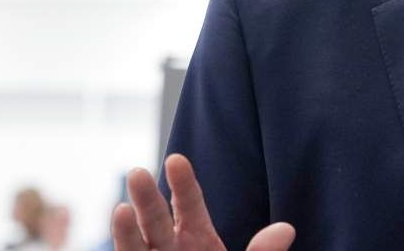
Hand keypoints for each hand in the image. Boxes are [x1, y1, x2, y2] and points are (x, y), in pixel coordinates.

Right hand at [112, 154, 294, 250]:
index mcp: (197, 239)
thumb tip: (286, 229)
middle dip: (147, 199)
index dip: (183, 183)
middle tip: (137, 172)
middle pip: (156, 221)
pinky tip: (117, 244)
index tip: (177, 160)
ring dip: (126, 231)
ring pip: (135, 247)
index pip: (190, 204)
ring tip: (120, 210)